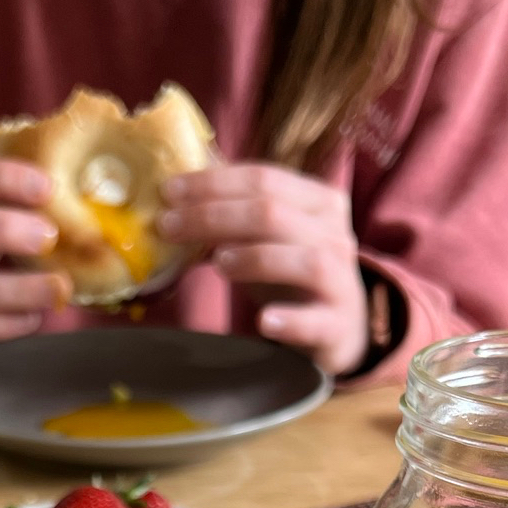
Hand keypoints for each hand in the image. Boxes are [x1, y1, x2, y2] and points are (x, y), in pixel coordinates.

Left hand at [160, 163, 369, 375]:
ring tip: (217, 263)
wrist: (338, 329)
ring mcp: (340, 280)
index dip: (213, 182)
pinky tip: (263, 321)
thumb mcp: (264, 240)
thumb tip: (171, 202)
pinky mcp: (337, 326)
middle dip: (214, 216)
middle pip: (274, 214)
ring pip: (302, 259)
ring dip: (255, 257)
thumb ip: (229, 220)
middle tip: (168, 226)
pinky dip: (290, 320)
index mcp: (318, 201)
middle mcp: (334, 234)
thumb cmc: (290, 278)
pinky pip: (315, 321)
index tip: (167, 191)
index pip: (264, 178)